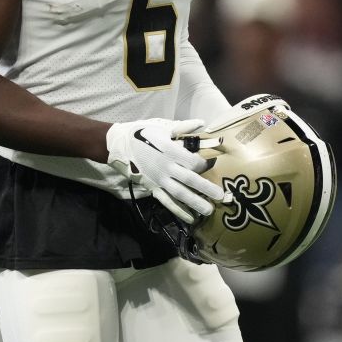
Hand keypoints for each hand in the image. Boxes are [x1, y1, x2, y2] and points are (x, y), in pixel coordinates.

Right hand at [105, 119, 225, 223]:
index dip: (206, 164)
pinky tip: (190, 218)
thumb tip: (203, 123)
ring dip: (195, 203)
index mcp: (170, 150)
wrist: (120, 145)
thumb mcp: (163, 126)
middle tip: (222, 197)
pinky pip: (166, 201)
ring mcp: (159, 179)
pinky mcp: (153, 187)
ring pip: (179, 194)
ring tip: (208, 211)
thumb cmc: (143, 133)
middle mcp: (166, 167)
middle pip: (190, 180)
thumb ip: (184, 127)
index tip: (215, 163)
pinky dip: (178, 210)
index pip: (192, 162)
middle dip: (206, 188)